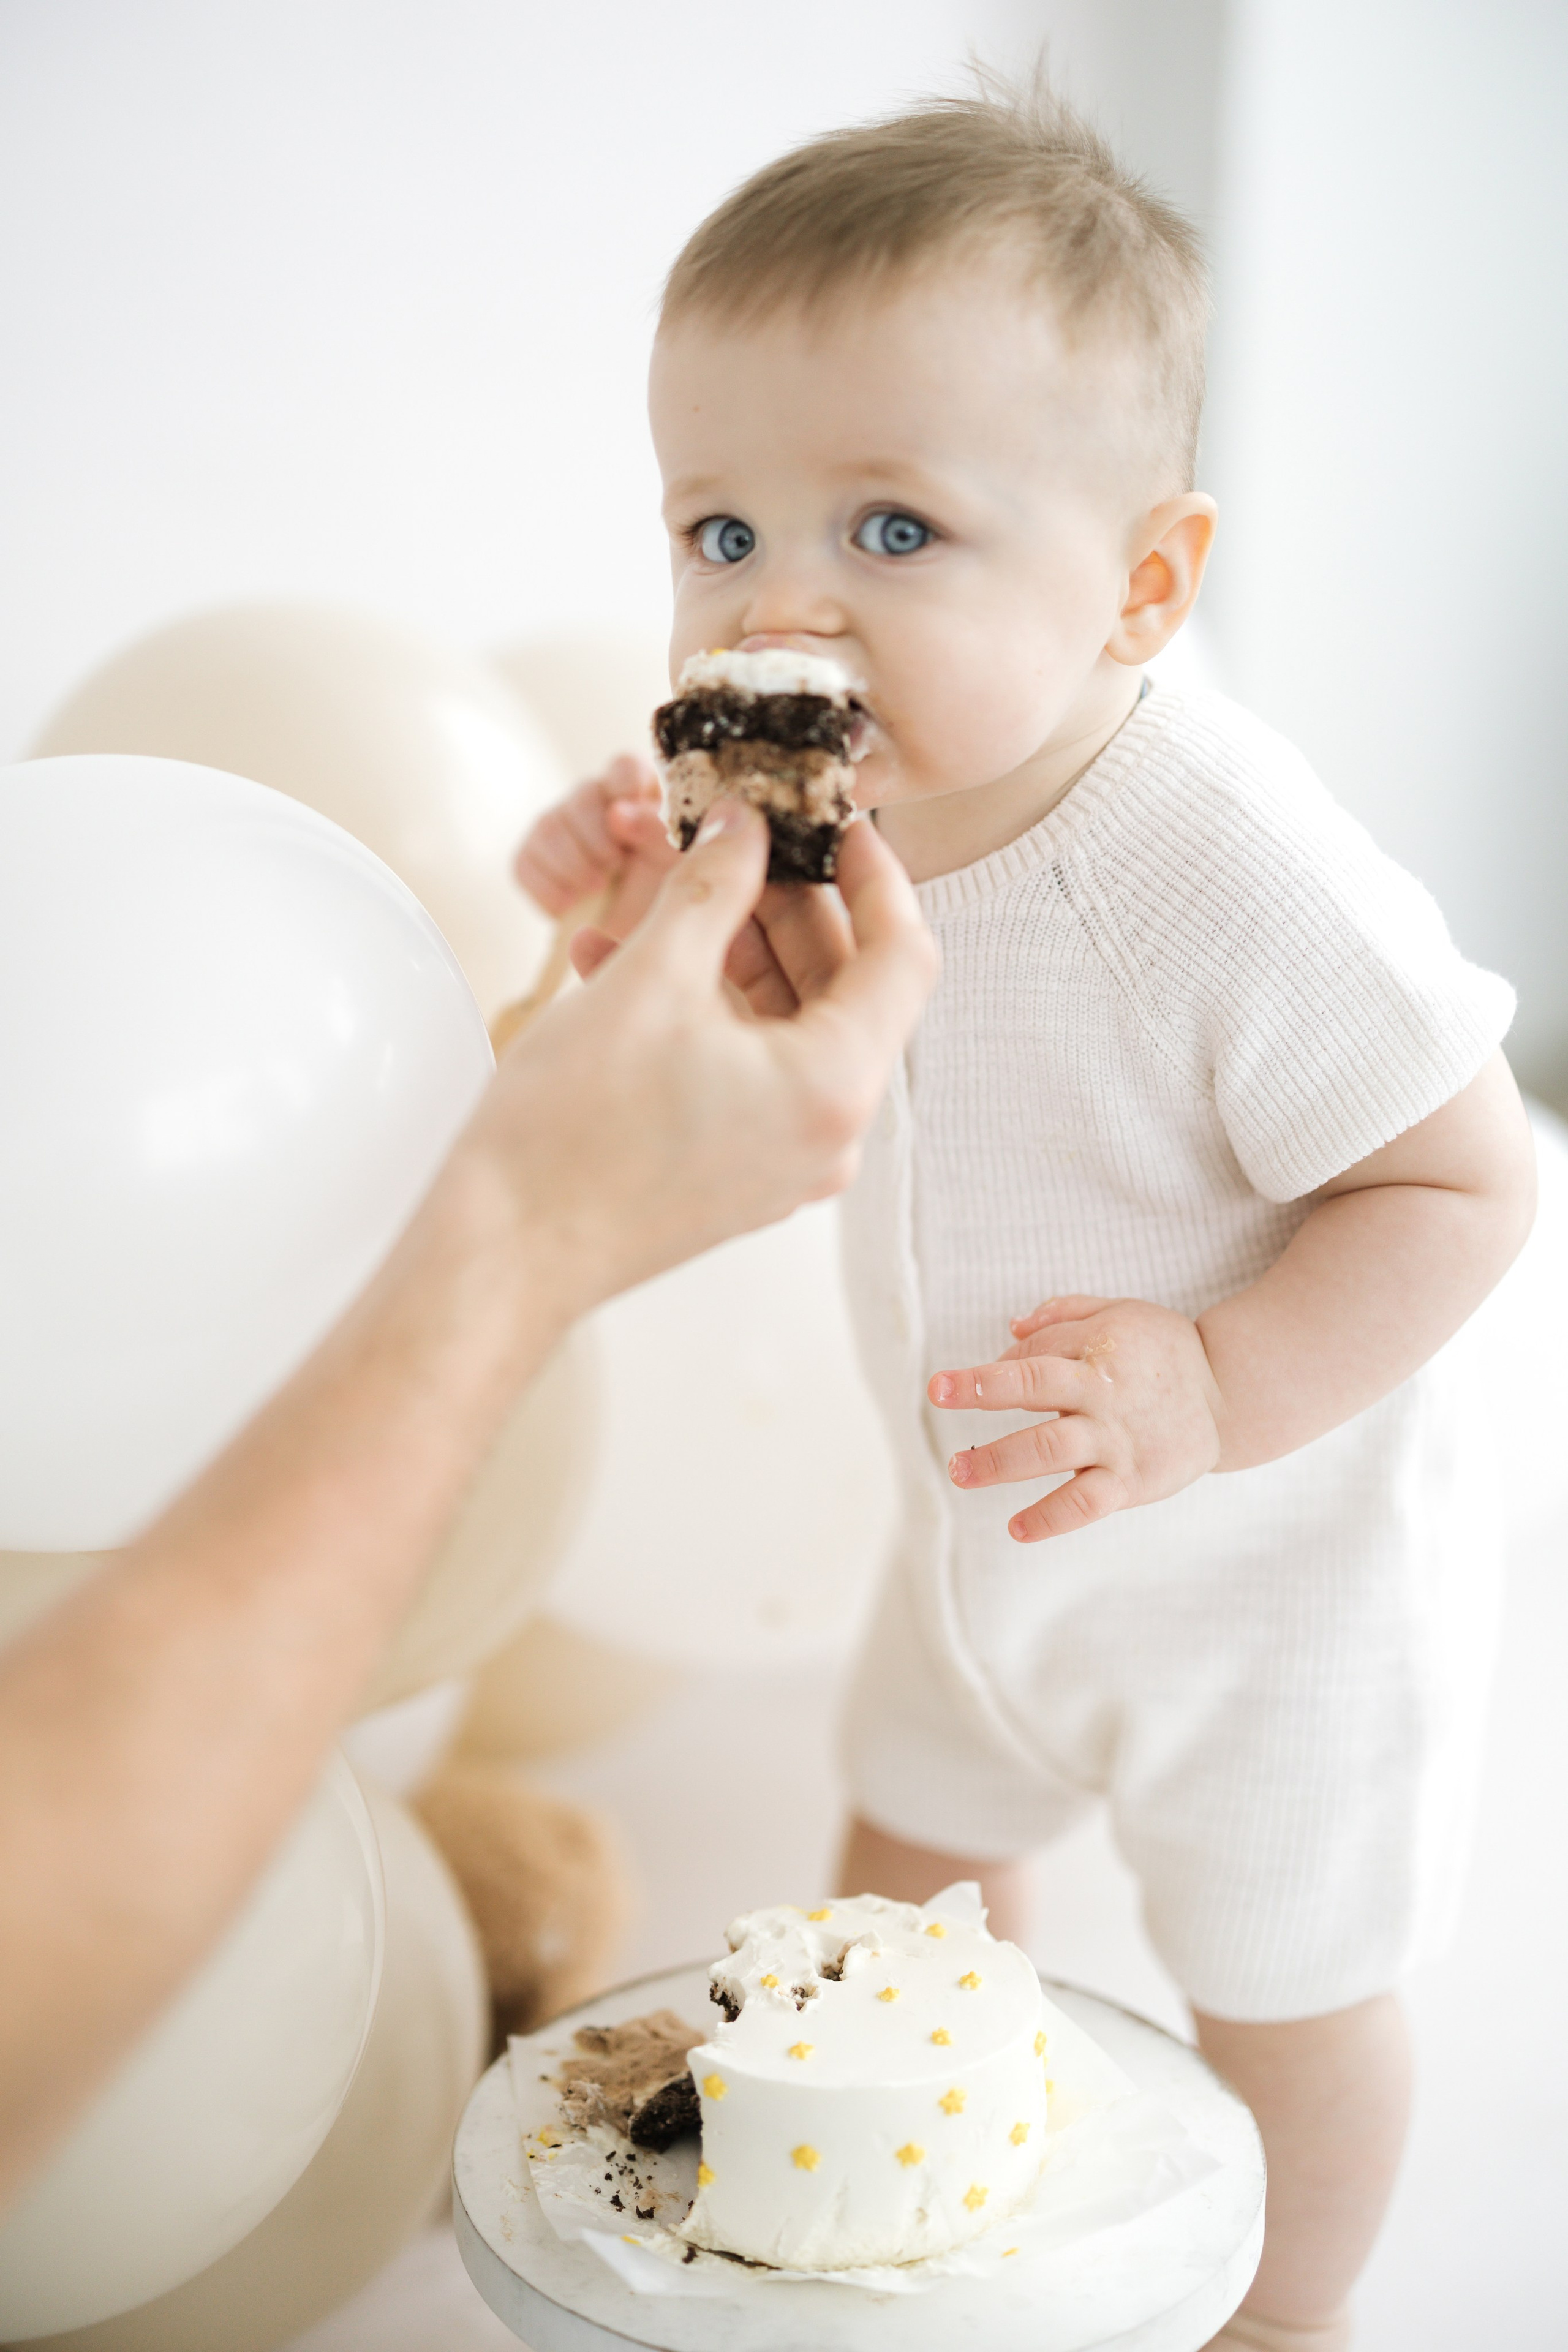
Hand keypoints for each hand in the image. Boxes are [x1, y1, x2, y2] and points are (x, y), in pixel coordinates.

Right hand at [471, 800, 936, 1314]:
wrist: (502, 1253)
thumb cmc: (568, 1138)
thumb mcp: (648, 978)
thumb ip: (712, 885)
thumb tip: (744, 825)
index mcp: (834, 1087)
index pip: (902, 954)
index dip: (875, 874)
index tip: (835, 824)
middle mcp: (829, 1133)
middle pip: (845, 987)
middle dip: (789, 906)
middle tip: (739, 843)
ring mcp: (786, 1158)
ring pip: (791, 1023)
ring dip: (735, 951)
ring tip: (667, 896)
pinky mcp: (740, 1169)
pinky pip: (751, 1066)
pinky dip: (710, 1008)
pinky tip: (635, 962)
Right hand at [513, 752, 675, 932]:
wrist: (637, 933)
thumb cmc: (664, 889)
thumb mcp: (676, 863)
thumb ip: (658, 833)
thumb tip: (617, 813)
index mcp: (639, 790)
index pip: (623, 767)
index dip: (624, 788)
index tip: (628, 823)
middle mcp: (596, 800)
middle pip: (581, 799)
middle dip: (597, 842)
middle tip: (616, 869)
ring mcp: (560, 825)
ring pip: (548, 828)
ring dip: (572, 866)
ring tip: (597, 889)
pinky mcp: (534, 857)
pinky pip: (525, 864)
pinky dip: (548, 889)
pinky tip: (571, 904)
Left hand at [928, 1294, 1223, 1542]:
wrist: (1232, 1395)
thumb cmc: (1166, 1350)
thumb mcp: (1121, 1313)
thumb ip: (1063, 1317)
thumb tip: (1008, 1331)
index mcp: (1099, 1350)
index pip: (1030, 1360)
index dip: (985, 1376)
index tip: (943, 1387)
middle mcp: (1104, 1395)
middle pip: (1035, 1395)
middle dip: (981, 1402)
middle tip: (940, 1416)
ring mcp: (1118, 1440)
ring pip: (1051, 1450)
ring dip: (1000, 1462)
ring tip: (961, 1472)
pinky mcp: (1133, 1481)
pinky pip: (1086, 1502)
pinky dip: (1051, 1518)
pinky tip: (1017, 1528)